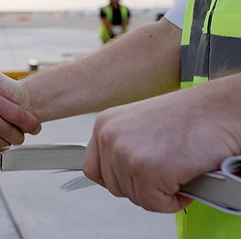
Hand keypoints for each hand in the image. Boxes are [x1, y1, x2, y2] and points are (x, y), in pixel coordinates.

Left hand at [83, 88, 238, 211]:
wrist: (221, 108)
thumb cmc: (191, 116)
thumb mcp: (141, 124)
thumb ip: (123, 145)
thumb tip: (117, 174)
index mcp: (105, 124)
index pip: (92, 169)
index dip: (116, 179)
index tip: (132, 180)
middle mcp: (109, 137)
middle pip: (114, 187)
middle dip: (141, 186)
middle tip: (166, 173)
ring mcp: (126, 154)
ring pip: (135, 197)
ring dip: (159, 192)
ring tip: (178, 170)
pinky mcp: (147, 171)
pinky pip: (154, 204)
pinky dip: (173, 201)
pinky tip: (185, 178)